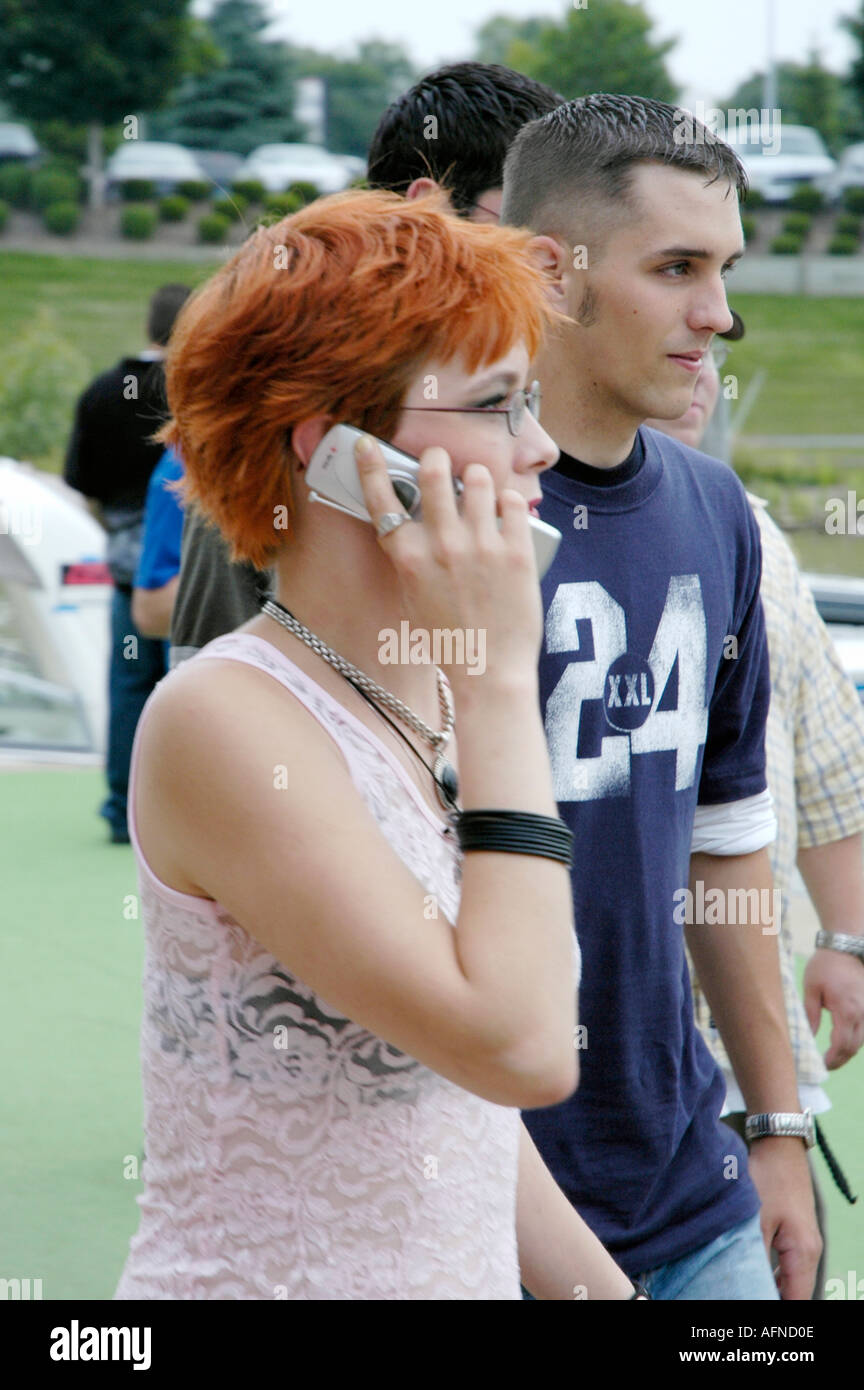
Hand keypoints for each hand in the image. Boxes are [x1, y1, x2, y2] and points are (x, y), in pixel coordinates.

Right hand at [353, 434, 542, 683]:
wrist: (488, 672)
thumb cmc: (449, 640)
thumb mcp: (414, 597)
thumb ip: (412, 558)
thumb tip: (416, 523)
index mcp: (408, 558)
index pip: (381, 500)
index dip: (371, 466)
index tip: (369, 445)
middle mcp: (442, 546)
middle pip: (434, 472)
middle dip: (437, 460)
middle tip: (443, 465)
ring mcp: (481, 546)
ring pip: (478, 479)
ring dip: (477, 479)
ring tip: (480, 492)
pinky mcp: (516, 552)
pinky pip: (512, 502)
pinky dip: (508, 501)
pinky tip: (505, 511)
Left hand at [747, 1138, 821, 1299]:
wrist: (779, 1146)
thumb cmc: (769, 1178)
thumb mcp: (755, 1219)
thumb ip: (753, 1257)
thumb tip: (745, 1284)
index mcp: (803, 1253)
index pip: (796, 1299)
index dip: (772, 1305)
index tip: (748, 1302)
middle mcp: (810, 1251)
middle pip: (795, 1292)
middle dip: (770, 1297)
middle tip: (740, 1296)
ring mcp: (804, 1242)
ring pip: (790, 1279)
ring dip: (770, 1286)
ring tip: (743, 1289)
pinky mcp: (795, 1232)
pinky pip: (786, 1265)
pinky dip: (771, 1273)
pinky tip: (751, 1272)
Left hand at [804, 948, 863, 1068]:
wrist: (845, 947)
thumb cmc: (825, 966)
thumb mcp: (811, 989)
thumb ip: (810, 1014)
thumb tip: (806, 1036)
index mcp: (846, 1010)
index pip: (842, 1044)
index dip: (833, 1059)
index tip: (822, 1065)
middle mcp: (862, 1013)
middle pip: (854, 1047)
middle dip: (840, 1059)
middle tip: (826, 1066)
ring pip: (862, 1041)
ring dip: (848, 1051)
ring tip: (832, 1057)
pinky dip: (855, 1040)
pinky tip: (842, 1042)